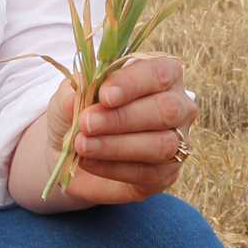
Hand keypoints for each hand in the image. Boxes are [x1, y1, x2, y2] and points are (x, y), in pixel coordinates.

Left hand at [27, 52, 197, 205]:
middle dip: (123, 117)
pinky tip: (88, 162)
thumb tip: (83, 86)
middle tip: (87, 123)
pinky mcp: (166, 174)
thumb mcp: (70, 95)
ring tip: (82, 145)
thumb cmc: (78, 112)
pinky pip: (149, 173)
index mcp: (162, 74)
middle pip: (167, 109)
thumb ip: (78, 89)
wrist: (69, 152)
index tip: (104, 95)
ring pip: (161, 144)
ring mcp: (177, 142)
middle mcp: (178, 106)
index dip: (133, 83)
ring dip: (116, 145)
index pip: (161, 73)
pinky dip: (114, 168)